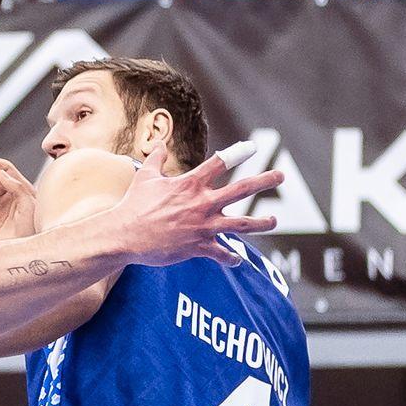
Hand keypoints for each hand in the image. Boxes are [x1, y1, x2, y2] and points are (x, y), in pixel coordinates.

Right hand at [98, 150, 280, 262]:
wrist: (125, 235)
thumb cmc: (134, 205)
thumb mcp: (146, 177)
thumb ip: (158, 159)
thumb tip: (160, 144)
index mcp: (191, 184)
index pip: (221, 162)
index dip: (239, 152)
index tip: (252, 147)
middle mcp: (203, 203)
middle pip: (242, 189)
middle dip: (264, 181)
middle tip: (280, 176)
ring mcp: (203, 226)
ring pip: (242, 225)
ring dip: (261, 223)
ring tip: (274, 221)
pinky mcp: (199, 247)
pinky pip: (222, 253)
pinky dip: (230, 258)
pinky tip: (237, 260)